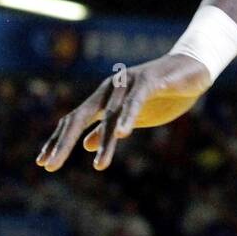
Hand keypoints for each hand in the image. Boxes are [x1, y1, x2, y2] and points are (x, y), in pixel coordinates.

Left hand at [35, 54, 211, 171]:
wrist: (193, 68)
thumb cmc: (164, 93)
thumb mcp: (134, 117)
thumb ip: (109, 127)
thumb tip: (86, 144)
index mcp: (105, 98)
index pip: (74, 119)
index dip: (57, 140)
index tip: (43, 163)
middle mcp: (110, 88)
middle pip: (80, 116)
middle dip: (63, 142)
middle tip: (50, 167)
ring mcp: (129, 83)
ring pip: (111, 115)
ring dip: (106, 142)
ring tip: (99, 166)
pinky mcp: (150, 80)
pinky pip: (136, 101)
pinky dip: (129, 117)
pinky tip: (122, 134)